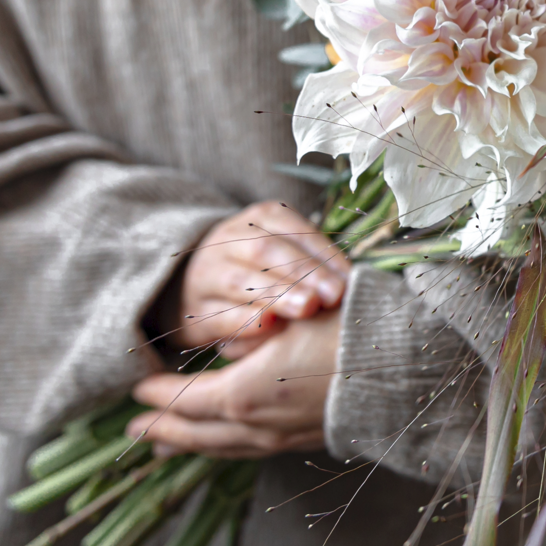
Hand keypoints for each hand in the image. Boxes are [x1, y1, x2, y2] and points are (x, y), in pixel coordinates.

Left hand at [129, 311, 340, 457]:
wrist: (402, 368)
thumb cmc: (345, 332)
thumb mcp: (290, 321)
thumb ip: (248, 338)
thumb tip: (225, 348)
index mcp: (244, 394)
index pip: (186, 401)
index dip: (159, 397)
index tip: (139, 390)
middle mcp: (256, 426)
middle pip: (196, 435)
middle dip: (163, 432)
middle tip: (136, 431)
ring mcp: (281, 439)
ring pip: (222, 448)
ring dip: (189, 446)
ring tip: (166, 446)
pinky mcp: (303, 441)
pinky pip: (249, 451)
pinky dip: (223, 448)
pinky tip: (223, 443)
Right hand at [170, 201, 349, 358]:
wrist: (192, 285)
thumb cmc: (261, 270)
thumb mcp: (285, 254)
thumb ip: (314, 264)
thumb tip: (353, 285)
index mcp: (260, 218)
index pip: (295, 231)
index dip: (324, 255)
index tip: (351, 280)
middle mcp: (229, 239)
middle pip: (266, 251)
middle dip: (304, 273)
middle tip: (333, 295)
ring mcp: (206, 273)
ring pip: (240, 281)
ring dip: (276, 295)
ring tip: (307, 308)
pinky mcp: (195, 310)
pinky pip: (219, 316)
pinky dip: (244, 322)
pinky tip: (269, 327)